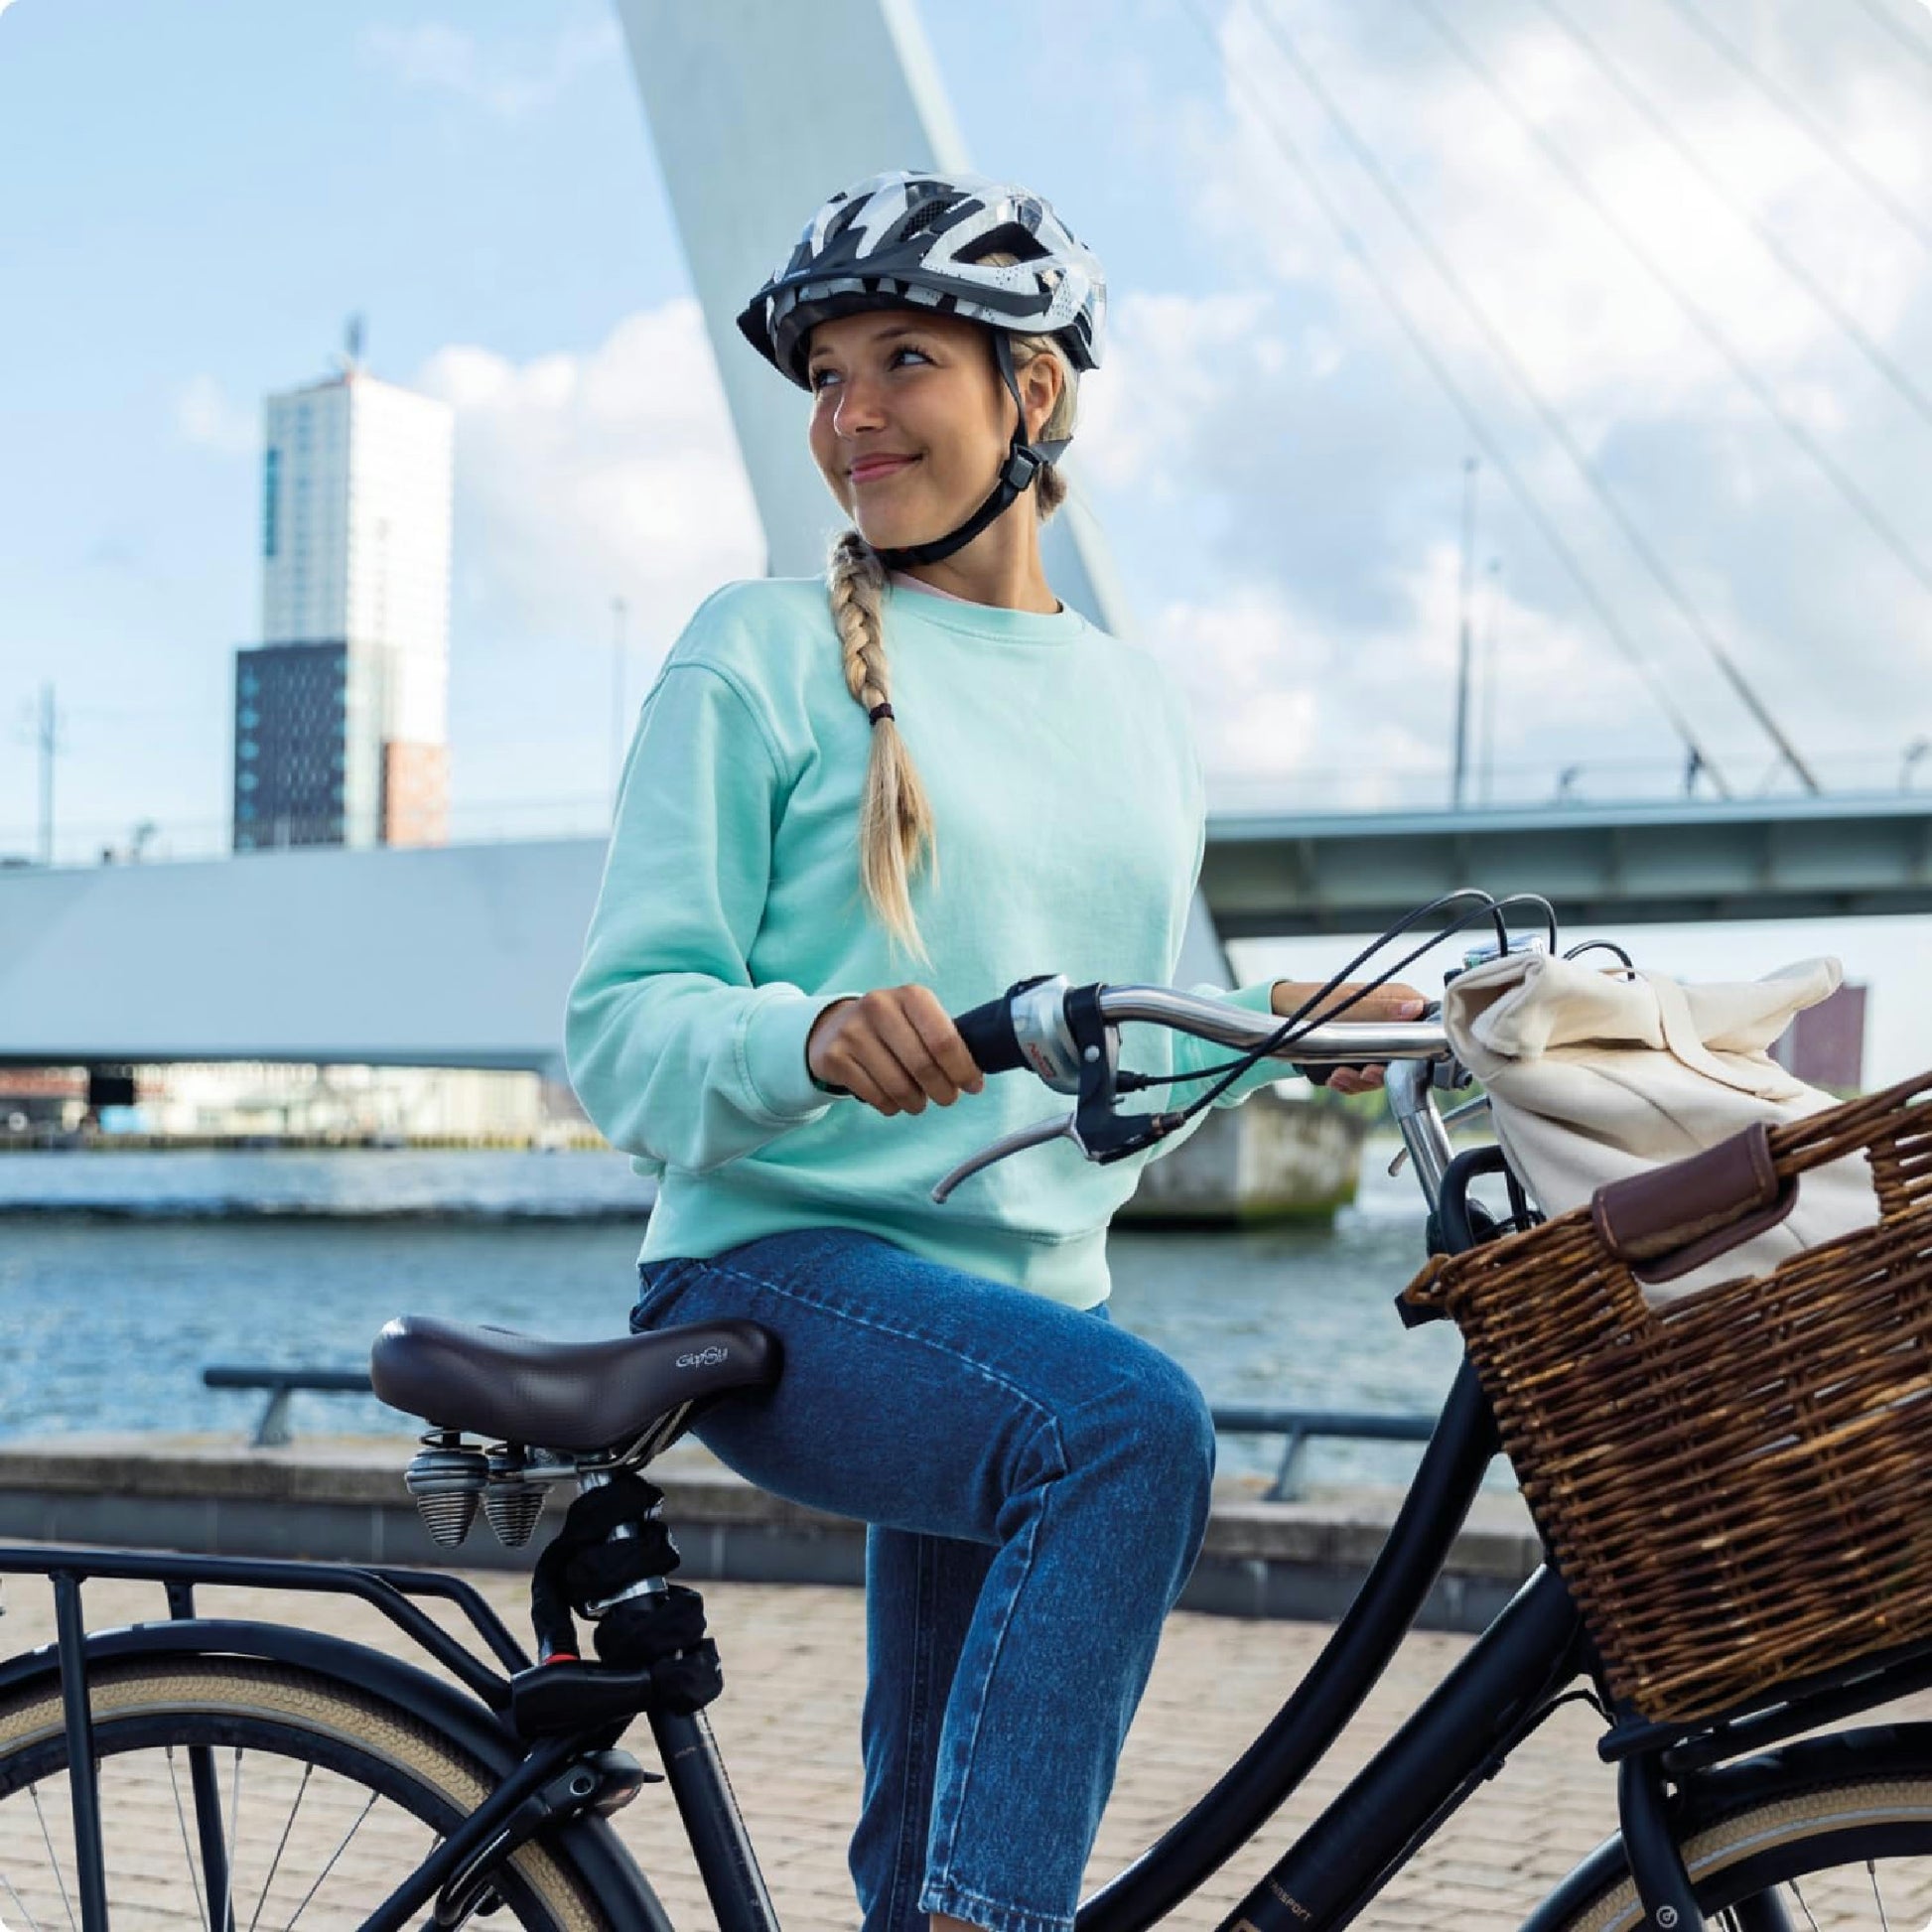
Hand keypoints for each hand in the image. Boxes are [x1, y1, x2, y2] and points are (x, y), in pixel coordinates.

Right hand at [806, 985, 985, 1116]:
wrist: (835, 1027)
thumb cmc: (894, 1029)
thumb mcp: (919, 1020)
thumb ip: (946, 1040)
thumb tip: (974, 1077)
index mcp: (911, 996)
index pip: (944, 1039)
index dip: (963, 1069)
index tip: (972, 1086)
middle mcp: (879, 1007)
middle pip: (923, 1066)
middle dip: (943, 1092)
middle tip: (947, 1098)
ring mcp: (853, 1032)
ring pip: (899, 1087)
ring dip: (917, 1103)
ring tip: (918, 1101)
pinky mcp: (834, 1057)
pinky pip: (876, 1097)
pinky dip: (891, 1106)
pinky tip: (893, 1098)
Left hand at [1269, 979, 1427, 1096]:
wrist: (1280, 1016)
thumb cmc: (1311, 1001)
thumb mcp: (1346, 1005)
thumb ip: (1380, 1009)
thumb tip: (1413, 1009)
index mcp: (1397, 1000)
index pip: (1428, 1024)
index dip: (1421, 1046)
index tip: (1404, 1062)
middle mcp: (1391, 1021)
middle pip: (1408, 1057)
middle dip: (1382, 1072)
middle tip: (1363, 1073)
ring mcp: (1377, 1041)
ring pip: (1386, 1072)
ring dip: (1361, 1080)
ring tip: (1340, 1075)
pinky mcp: (1361, 1056)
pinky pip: (1364, 1077)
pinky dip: (1349, 1082)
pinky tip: (1334, 1077)